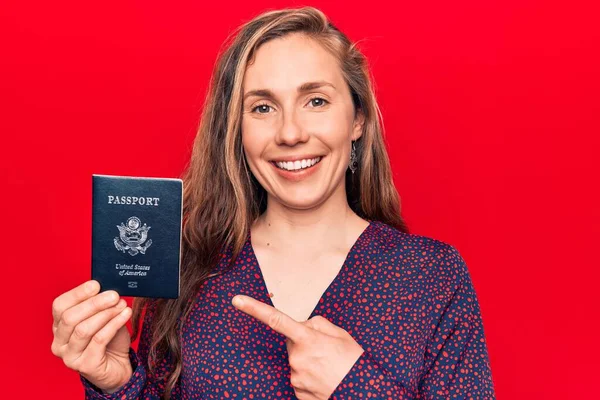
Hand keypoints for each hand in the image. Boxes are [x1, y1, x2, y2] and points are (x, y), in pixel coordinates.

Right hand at [51, 280, 132, 392]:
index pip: (60, 306)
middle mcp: (59, 343)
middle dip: (94, 303)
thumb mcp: (102, 318)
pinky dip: (113, 324)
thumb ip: (100, 305)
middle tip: (114, 295)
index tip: (96, 284)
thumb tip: (108, 288)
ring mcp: (69, 356)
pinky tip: (125, 315)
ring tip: (121, 304)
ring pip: (83, 329)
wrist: (117, 367)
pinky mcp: (84, 365)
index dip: (77, 293)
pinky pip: (99, 340)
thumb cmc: (108, 340)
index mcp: (59, 327)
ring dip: (105, 314)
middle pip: (70, 317)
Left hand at [231, 294, 363, 399]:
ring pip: (295, 360)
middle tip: (325, 351)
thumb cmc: (353, 363)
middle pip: (291, 342)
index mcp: (307, 338)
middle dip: (303, 342)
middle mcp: (296, 357)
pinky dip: (308, 375)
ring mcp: (295, 376)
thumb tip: (303, 326)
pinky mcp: (296, 390)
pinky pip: (298, 376)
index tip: (237, 300)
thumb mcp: (340, 334)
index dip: (254, 309)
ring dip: (307, 360)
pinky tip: (323, 378)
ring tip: (327, 367)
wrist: (363, 394)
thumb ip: (317, 324)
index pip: (275, 319)